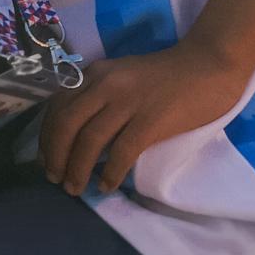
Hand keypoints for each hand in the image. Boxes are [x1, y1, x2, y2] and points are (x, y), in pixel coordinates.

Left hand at [39, 43, 251, 195]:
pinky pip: (122, 151)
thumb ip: (98, 95)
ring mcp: (128, 101)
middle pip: (66, 124)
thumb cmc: (166, 75)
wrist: (210, 65)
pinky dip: (110, 173)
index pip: (58, 107)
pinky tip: (106, 186)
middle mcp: (105, 84)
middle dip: (55, 156)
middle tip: (54, 179)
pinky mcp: (151, 120)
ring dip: (77, 169)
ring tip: (75, 189)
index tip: (44, 159)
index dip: (46, 137)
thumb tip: (75, 132)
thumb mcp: (121, 76)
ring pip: (89, 140)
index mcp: (95, 73)